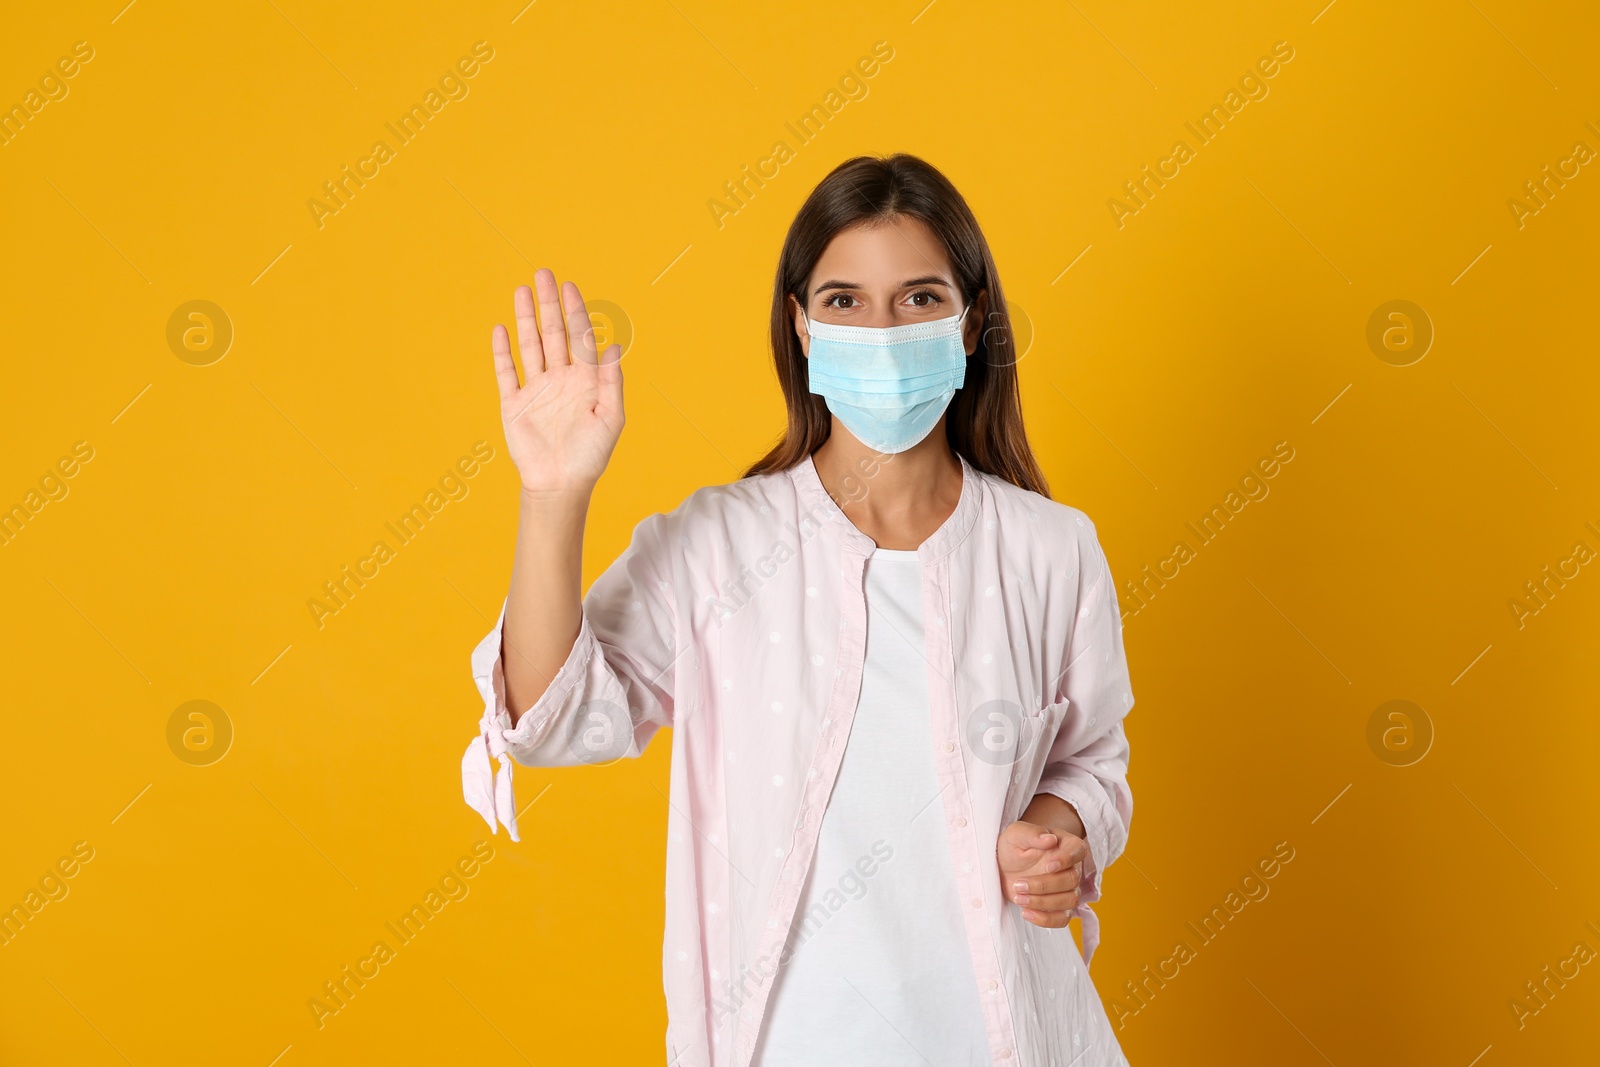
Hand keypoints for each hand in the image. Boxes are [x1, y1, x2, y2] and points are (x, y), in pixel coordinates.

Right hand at [491, 269, 623, 496]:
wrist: (560, 485)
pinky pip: (507, 372)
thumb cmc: (591, 456)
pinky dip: (503, 352)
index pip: (580, 338)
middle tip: (544, 273)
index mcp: (585, 381)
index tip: (570, 287)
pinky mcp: (514, 403)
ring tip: (522, 290)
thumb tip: (614, 346)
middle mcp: (560, 379)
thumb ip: (611, 382)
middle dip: (549, 304)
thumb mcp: (610, 419)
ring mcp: (536, 389)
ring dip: (526, 318)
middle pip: (553, 333)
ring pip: (530, 346)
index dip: (576, 312)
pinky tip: (501, 329)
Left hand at [997, 819, 1086, 928]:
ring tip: (1018, 898)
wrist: (1003, 866)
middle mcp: (1071, 867)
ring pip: (1070, 900)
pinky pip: (1063, 919)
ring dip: (1043, 903)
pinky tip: (1026, 913)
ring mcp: (1068, 889)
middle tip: (1019, 884)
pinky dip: (1046, 919)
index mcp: (1065, 845)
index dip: (1067, 860)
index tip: (1049, 865)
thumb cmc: (1013, 847)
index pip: (1078, 851)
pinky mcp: (1059, 906)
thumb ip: (1031, 833)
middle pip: (1072, 879)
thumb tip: (1049, 839)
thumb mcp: (1015, 834)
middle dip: (1044, 885)